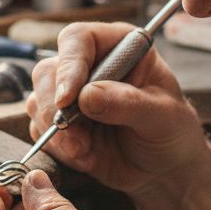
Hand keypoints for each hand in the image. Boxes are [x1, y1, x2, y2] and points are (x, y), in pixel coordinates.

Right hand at [28, 22, 210, 197]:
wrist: (165, 169)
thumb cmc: (172, 132)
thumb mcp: (162, 116)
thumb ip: (128, 103)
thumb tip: (87, 96)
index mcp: (118, 46)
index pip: (79, 40)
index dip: (69, 66)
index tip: (69, 99)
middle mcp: (89, 65)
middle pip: (48, 71)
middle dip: (55, 108)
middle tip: (74, 137)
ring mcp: (71, 95)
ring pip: (38, 101)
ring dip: (55, 132)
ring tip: (85, 150)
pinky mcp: (60, 123)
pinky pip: (39, 130)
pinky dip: (56, 147)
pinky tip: (85, 157)